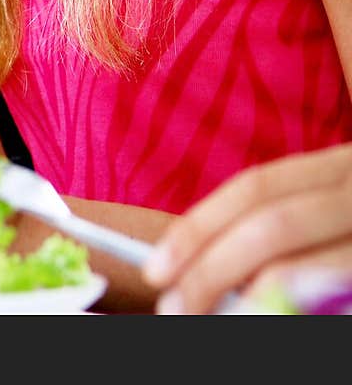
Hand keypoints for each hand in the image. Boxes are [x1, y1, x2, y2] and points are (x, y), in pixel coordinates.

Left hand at [143, 144, 351, 313]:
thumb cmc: (349, 230)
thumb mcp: (327, 212)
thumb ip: (279, 225)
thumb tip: (203, 269)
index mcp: (338, 168)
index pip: (256, 187)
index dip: (199, 226)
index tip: (156, 267)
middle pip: (271, 225)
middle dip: (212, 269)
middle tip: (173, 308)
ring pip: (300, 267)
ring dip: (248, 299)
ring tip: (206, 318)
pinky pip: (335, 297)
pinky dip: (289, 309)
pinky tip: (264, 318)